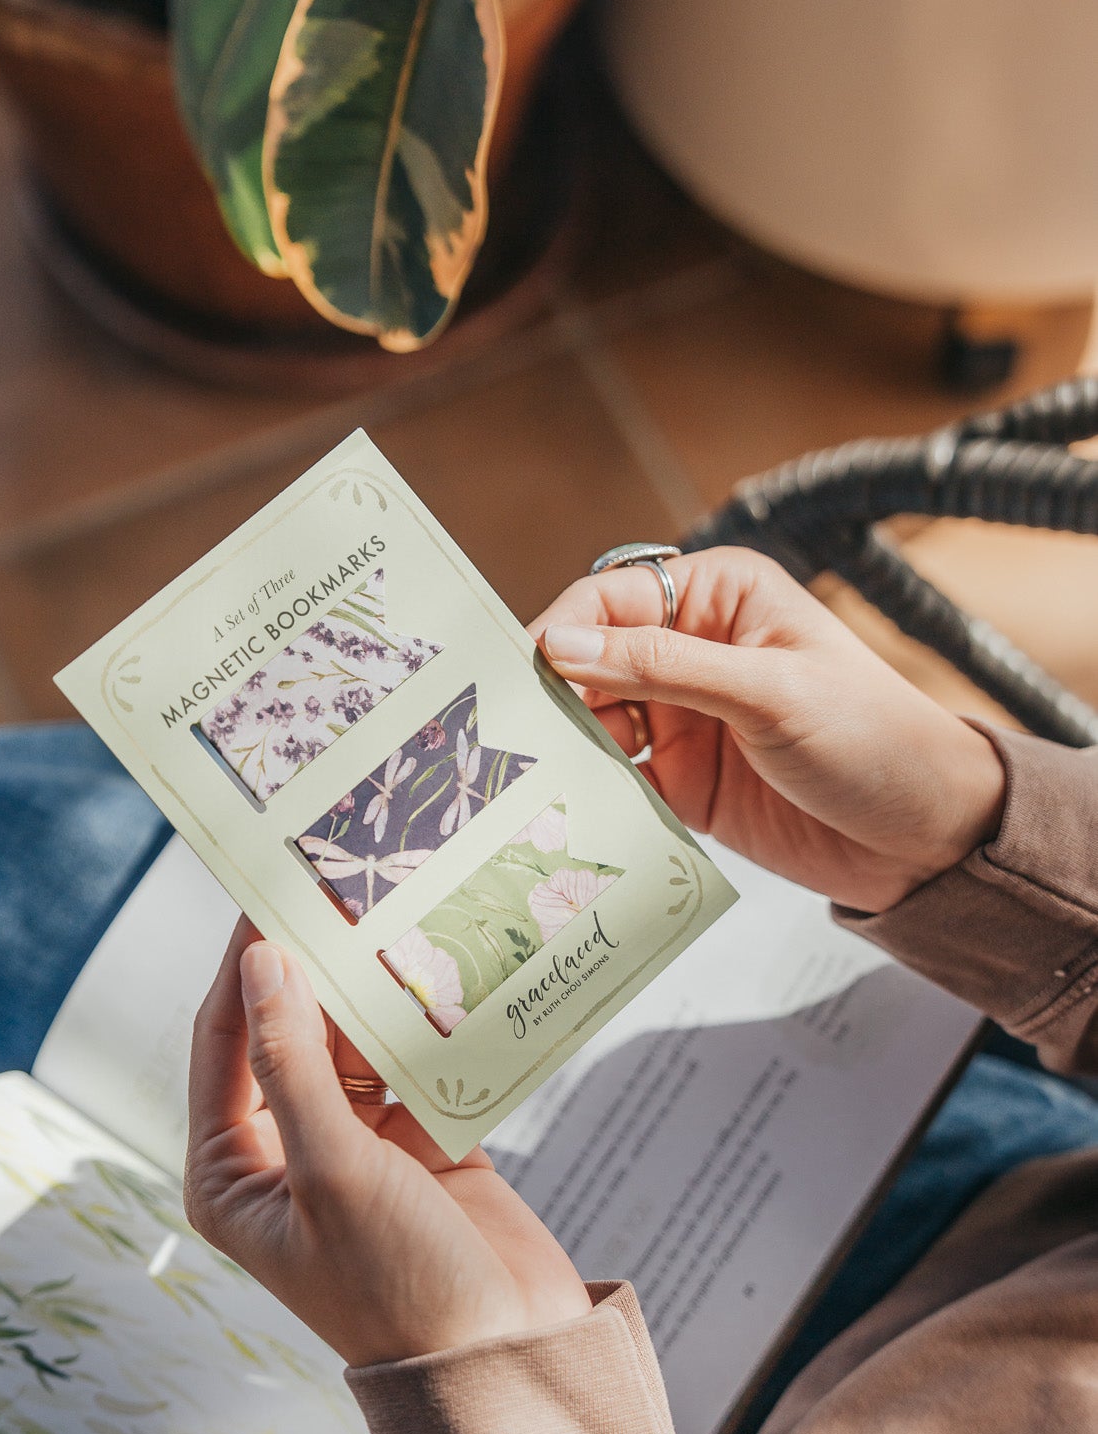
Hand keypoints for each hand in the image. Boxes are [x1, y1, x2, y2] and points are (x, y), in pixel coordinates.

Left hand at [185, 919, 590, 1368]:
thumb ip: (293, 1061)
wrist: (507, 1365)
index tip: (270, 888)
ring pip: (355, 1039)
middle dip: (316, 965)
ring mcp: (354, 1145)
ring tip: (397, 909)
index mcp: (229, 1172)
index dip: (244, 963)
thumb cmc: (398, 1288)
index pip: (222, 1040)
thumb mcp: (333, 1170)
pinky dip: (428, 1020)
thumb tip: (261, 961)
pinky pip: (415, 1060)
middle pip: (288, 1030)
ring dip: (374, 987)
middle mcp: (284, 1152)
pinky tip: (446, 964)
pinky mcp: (421, 1142)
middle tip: (345, 883)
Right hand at [535, 547, 1006, 913]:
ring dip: (564, 748)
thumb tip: (562, 643)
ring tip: (531, 779)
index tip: (519, 676)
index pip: (610, 600)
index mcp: (719, 597)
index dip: (559, 632)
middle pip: (588, 661)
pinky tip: (567, 810)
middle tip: (507, 734)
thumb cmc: (875, 739)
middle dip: (550, 695)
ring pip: (592, 722)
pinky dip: (588, 793)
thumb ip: (662, 666)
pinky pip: (613, 780)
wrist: (927, 836)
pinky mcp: (680, 782)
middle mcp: (693, 650)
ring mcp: (683, 718)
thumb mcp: (769, 692)